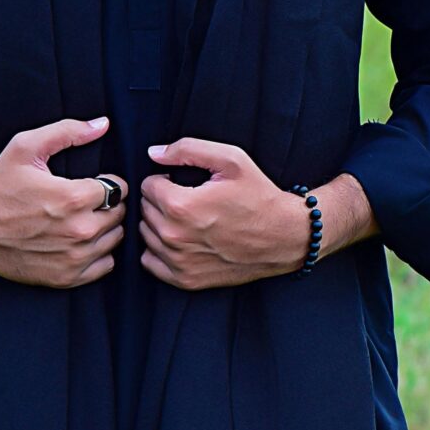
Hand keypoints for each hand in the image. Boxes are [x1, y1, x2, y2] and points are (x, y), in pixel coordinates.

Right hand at [0, 114, 126, 286]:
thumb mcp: (26, 147)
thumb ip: (68, 132)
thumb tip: (103, 125)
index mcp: (74, 198)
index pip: (118, 189)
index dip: (107, 182)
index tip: (91, 183)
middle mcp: (79, 231)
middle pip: (119, 215)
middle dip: (107, 205)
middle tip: (84, 201)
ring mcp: (74, 258)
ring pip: (114, 240)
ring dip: (103, 229)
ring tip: (79, 220)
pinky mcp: (66, 277)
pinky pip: (104, 265)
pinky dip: (97, 254)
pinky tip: (77, 242)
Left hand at [139, 137, 310, 288]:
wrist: (285, 236)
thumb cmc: (259, 196)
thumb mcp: (231, 159)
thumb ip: (187, 149)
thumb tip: (153, 153)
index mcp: (181, 206)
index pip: (147, 186)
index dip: (165, 180)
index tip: (183, 184)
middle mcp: (175, 237)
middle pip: (144, 210)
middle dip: (161, 200)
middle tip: (188, 200)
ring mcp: (180, 261)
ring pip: (146, 234)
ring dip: (160, 224)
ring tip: (187, 220)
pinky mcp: (185, 279)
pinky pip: (150, 261)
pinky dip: (160, 250)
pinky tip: (181, 241)